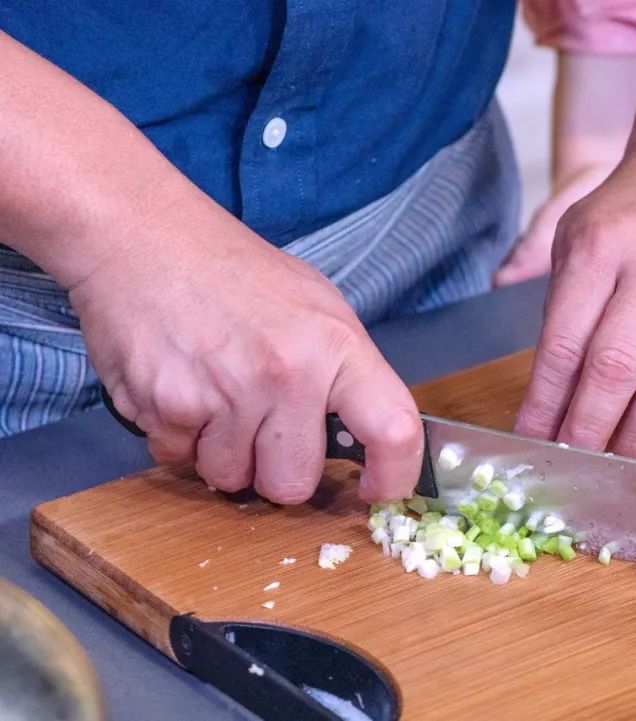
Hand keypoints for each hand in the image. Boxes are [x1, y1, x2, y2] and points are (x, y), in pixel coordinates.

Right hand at [70, 197, 422, 503]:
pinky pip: (180, 460)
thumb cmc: (234, 272)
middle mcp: (287, 374)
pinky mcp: (168, 406)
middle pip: (293, 485)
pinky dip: (178, 437)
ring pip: (232, 480)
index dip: (394, 475)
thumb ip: (343, 374)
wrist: (142, 235)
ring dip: (222, 453)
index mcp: (336, 346)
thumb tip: (366, 437)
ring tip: (215, 394)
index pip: (393, 429)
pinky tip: (182, 387)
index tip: (377, 488)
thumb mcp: (316, 306)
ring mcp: (226, 393)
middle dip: (274, 469)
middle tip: (261, 425)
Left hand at [514, 155, 635, 456]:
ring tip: (609, 455)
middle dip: (586, 428)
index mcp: (601, 246)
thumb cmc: (633, 209)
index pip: (566, 343)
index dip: (545, 403)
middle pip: (616, 368)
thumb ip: (554, 303)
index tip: (528, 437)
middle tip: (567, 460)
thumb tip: (544, 390)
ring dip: (634, 434)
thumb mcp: (574, 231)